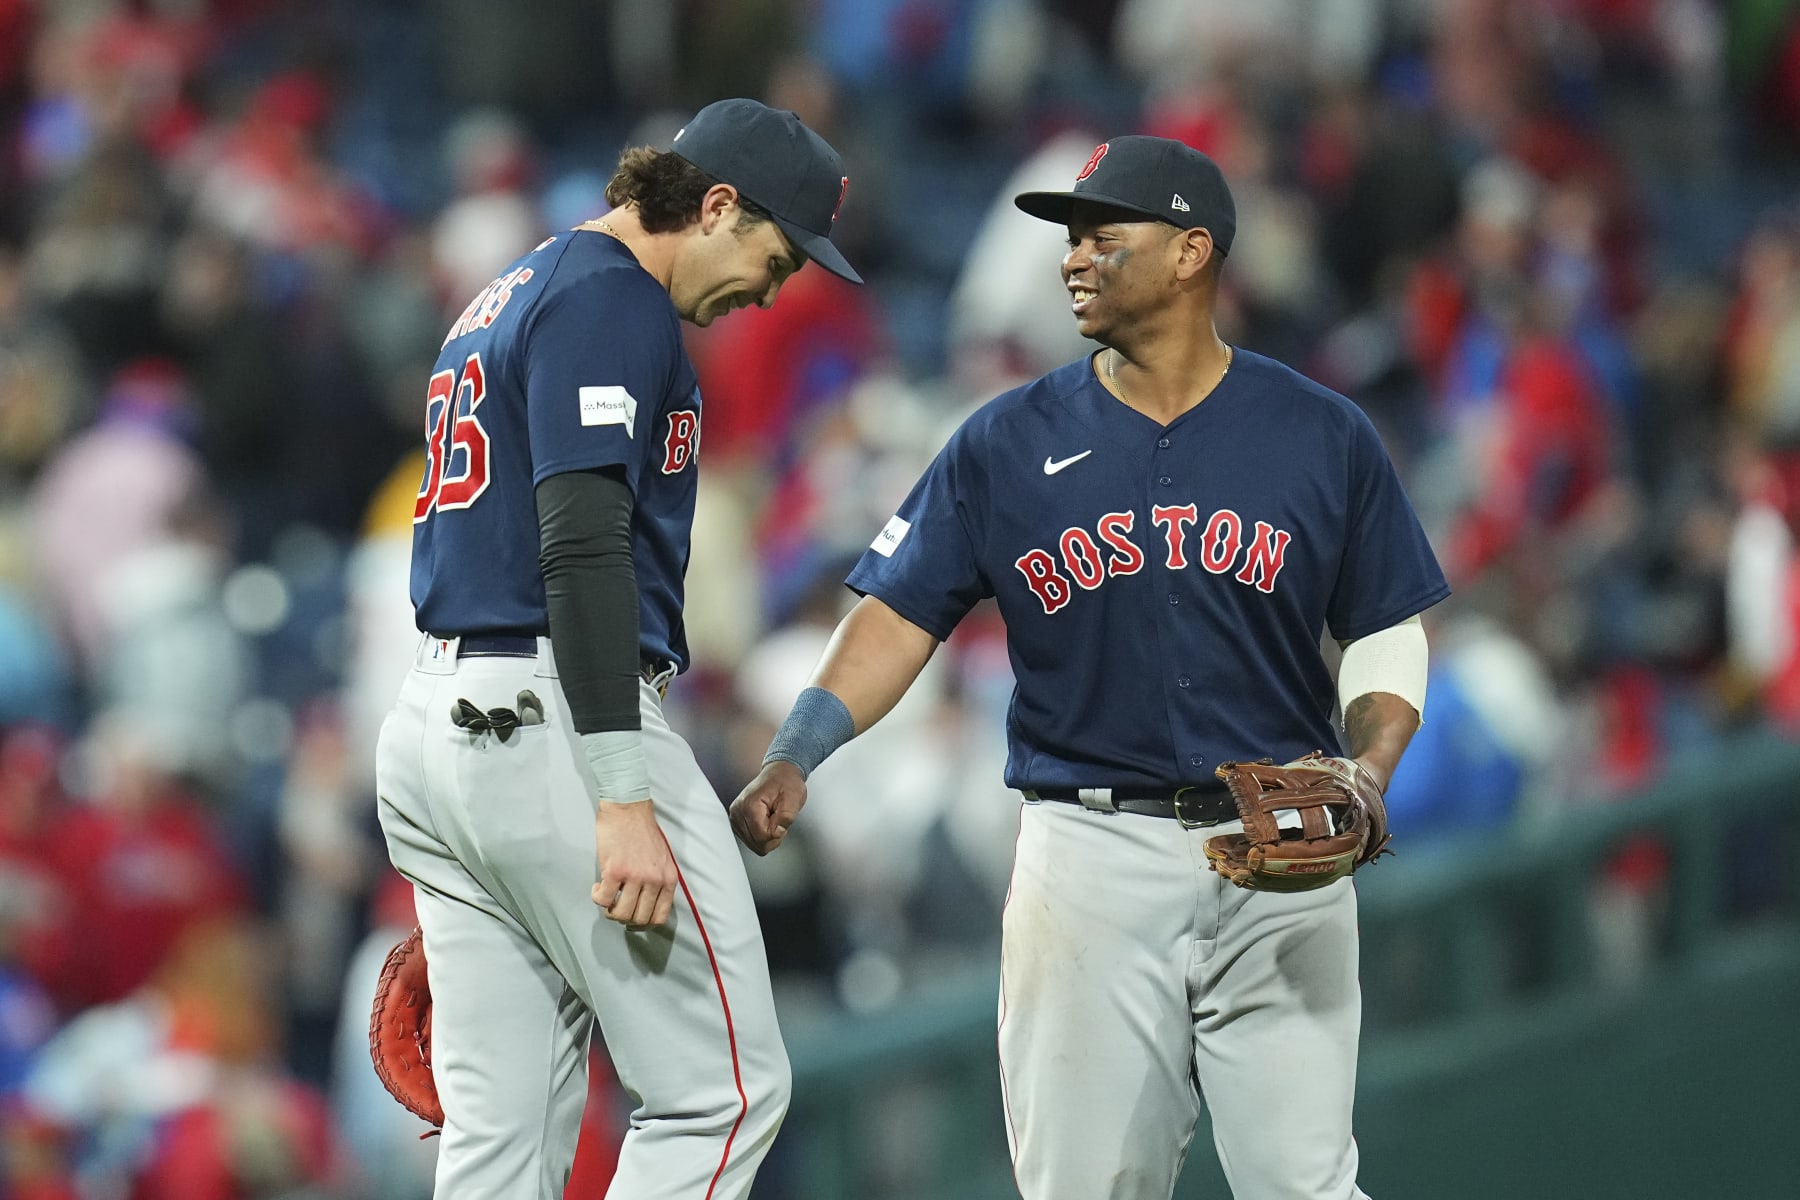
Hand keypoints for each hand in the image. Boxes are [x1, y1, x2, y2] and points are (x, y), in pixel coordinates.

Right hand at [592, 799, 677, 926]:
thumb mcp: (662, 859)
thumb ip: (658, 881)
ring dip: (610, 911)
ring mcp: (634, 877)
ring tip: (607, 897)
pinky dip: (597, 898)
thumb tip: (646, 904)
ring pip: (620, 914)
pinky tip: (597, 887)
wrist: (628, 808)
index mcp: (668, 879)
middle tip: (616, 908)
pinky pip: (603, 900)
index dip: (644, 923)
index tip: (634, 919)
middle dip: (625, 918)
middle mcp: (654, 880)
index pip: (659, 916)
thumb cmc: (643, 831)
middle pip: (639, 918)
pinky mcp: (614, 871)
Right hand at [729, 761, 807, 855]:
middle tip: (778, 818)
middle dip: (773, 836)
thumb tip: (777, 832)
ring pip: (754, 845)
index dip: (778, 833)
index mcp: (749, 805)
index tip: (782, 819)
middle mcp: (738, 812)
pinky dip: (762, 835)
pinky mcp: (736, 822)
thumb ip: (786, 817)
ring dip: (767, 836)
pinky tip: (766, 822)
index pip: (763, 837)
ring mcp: (735, 817)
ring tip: (772, 818)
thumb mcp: (794, 798)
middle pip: (757, 844)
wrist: (779, 774)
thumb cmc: (786, 782)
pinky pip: (751, 840)